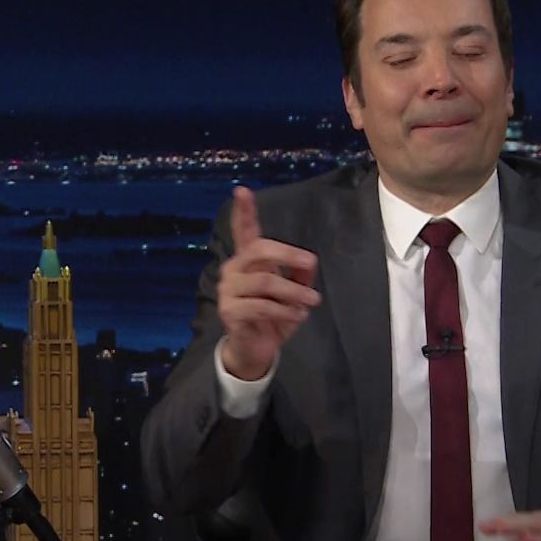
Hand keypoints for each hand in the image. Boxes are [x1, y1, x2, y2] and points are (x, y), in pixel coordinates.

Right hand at [217, 186, 320, 380]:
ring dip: (294, 292)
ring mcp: (228, 291)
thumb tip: (310, 265)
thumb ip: (300, 275)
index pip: (243, 231)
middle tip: (311, 264)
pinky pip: (262, 307)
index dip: (243, 211)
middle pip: (260, 250)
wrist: (255, 349)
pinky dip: (284, 312)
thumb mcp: (293, 293)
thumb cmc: (274, 316)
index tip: (241, 190)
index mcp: (247, 260)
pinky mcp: (230, 312)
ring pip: (266, 282)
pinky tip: (297, 316)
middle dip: (289, 255)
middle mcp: (233, 270)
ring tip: (312, 301)